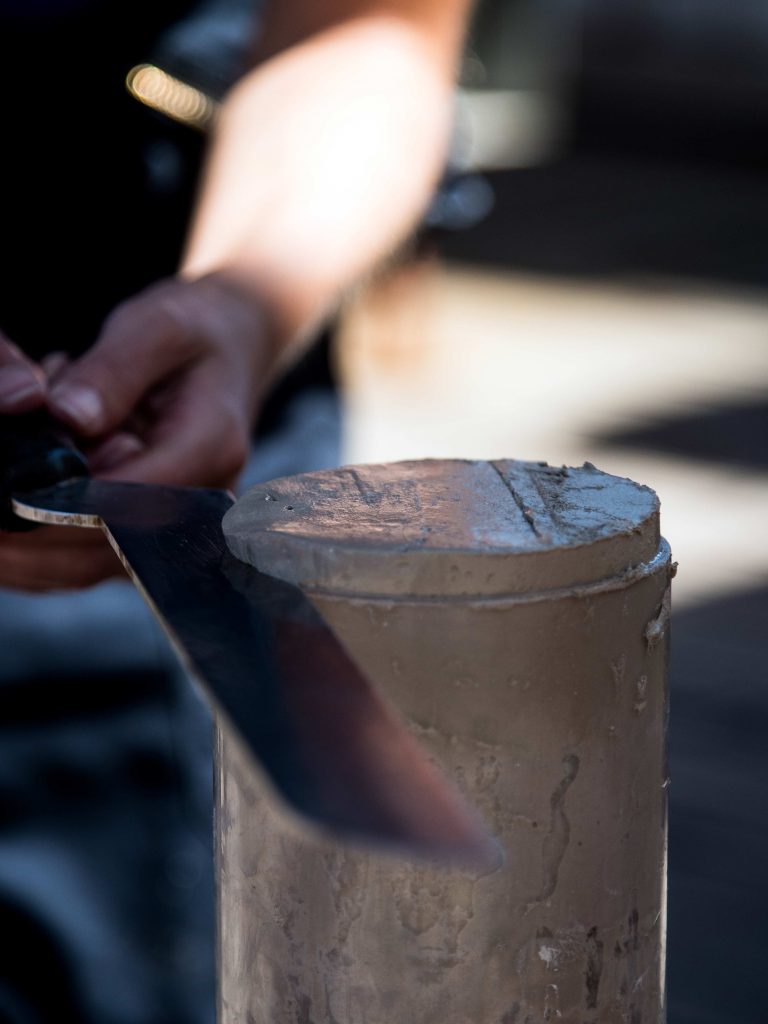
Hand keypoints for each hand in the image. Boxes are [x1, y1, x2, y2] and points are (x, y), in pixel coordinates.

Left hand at [0, 273, 276, 590]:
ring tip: (6, 485)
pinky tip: (18, 498)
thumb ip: (115, 371)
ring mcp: (177, 525)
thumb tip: (69, 417)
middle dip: (30, 527)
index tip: (5, 488)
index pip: (132, 498)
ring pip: (85, 566)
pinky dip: (37, 541)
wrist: (230, 349)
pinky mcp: (150, 532)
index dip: (62, 502)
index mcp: (212, 446)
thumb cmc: (195, 334)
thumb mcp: (157, 327)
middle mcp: (203, 499)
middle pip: (104, 547)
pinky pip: (84, 560)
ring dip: (27, 539)